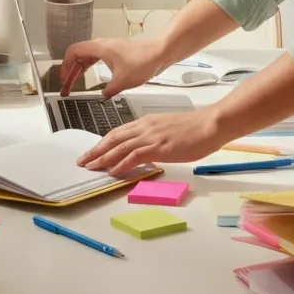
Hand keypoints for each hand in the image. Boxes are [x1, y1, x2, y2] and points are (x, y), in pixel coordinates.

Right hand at [59, 36, 162, 97]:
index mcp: (99, 48)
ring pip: (86, 57)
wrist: (160, 52)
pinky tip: (90, 79)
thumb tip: (102, 96)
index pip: (73, 52)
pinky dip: (89, 68)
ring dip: (79, 71)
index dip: (65, 66)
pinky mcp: (115, 52)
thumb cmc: (143, 60)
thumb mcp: (122, 81)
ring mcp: (108, 48)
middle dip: (69, 72)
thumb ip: (108, 91)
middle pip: (78, 55)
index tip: (62, 79)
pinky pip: (96, 59)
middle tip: (65, 87)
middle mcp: (101, 45)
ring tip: (73, 85)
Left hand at [76, 109, 221, 174]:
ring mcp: (151, 136)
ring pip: (119, 147)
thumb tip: (146, 150)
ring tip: (91, 167)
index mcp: (147, 122)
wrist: (210, 124)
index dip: (103, 142)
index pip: (119, 132)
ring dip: (103, 157)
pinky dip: (121, 164)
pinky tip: (113, 171)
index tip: (92, 151)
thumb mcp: (169, 129)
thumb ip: (155, 137)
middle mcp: (145, 127)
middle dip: (95, 150)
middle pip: (113, 138)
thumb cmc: (196, 128)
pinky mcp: (159, 147)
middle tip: (82, 160)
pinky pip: (134, 156)